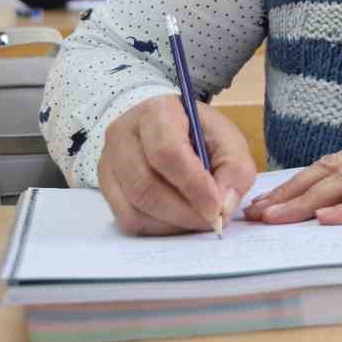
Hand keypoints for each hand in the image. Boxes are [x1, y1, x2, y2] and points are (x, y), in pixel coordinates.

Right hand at [97, 94, 257, 235]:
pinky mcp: (106, 186)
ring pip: (133, 208)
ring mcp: (108, 162)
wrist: (162, 125)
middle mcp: (123, 135)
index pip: (166, 152)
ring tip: (197, 219)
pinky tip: (177, 220)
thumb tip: (224, 206)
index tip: (216, 208)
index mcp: (156, 112)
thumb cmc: (197, 132)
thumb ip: (235, 169)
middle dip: (184, 212)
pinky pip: (127, 219)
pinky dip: (157, 228)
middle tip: (211, 222)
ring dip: (171, 224)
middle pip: (145, 186)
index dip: (192, 185)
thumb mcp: (227, 139)